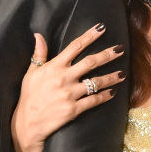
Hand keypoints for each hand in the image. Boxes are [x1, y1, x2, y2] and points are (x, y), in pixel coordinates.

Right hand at [12, 24, 124, 150]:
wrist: (27, 123)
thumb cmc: (29, 97)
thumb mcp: (30, 73)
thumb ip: (39, 54)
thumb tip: (38, 36)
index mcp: (54, 67)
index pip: (74, 47)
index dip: (89, 36)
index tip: (101, 28)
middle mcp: (64, 78)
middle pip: (91, 62)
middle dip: (107, 54)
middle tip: (121, 49)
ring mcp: (70, 94)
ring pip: (96, 82)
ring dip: (111, 77)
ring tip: (122, 74)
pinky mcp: (74, 109)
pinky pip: (94, 100)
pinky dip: (105, 96)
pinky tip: (112, 93)